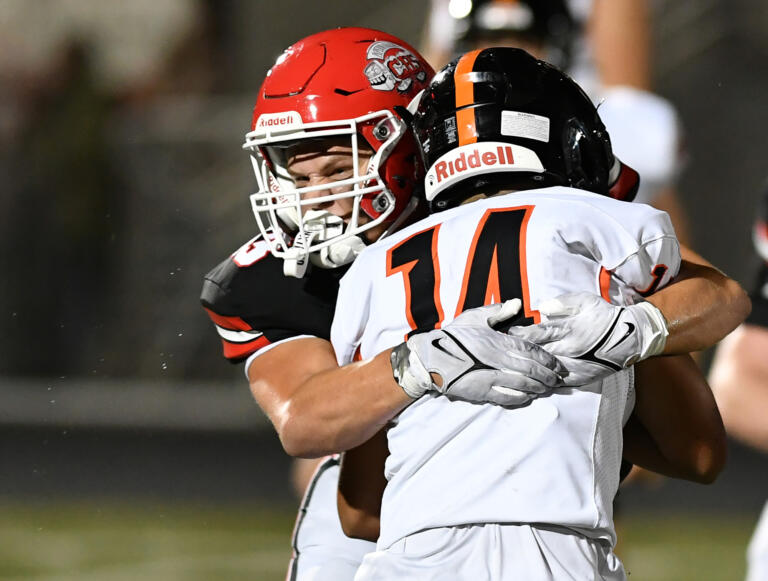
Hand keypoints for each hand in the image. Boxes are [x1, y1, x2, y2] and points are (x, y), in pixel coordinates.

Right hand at [390, 299, 567, 405]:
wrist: (430, 357)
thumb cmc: (453, 336)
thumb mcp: (474, 317)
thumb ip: (498, 312)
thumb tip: (517, 303)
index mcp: (498, 342)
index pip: (531, 351)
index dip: (547, 359)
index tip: (558, 364)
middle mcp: (498, 360)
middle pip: (531, 370)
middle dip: (548, 375)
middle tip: (558, 379)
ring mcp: (491, 378)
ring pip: (523, 385)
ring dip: (538, 388)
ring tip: (546, 389)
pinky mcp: (482, 392)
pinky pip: (508, 397)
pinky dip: (521, 397)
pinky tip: (528, 397)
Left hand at [507, 293, 667, 384]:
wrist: (630, 336)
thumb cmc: (604, 316)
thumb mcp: (585, 301)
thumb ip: (562, 304)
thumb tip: (542, 309)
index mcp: (568, 329)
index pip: (537, 334)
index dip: (520, 336)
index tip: (505, 335)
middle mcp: (569, 349)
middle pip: (537, 355)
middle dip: (518, 355)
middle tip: (500, 355)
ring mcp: (575, 366)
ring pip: (545, 372)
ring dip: (528, 373)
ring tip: (510, 373)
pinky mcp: (581, 377)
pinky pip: (558, 384)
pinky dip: (544, 385)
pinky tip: (530, 386)